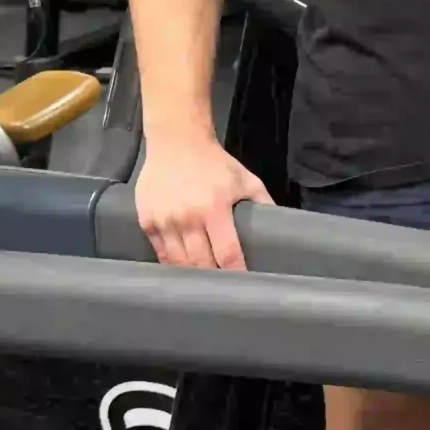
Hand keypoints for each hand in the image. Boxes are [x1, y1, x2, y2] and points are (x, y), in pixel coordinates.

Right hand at [135, 129, 272, 269]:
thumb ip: (263, 202)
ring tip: (203, 281)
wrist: (176, 142)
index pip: (227, 253)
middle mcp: (187, 218)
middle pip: (201, 263)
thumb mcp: (244, 179)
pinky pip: (161, 253)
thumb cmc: (214, 163)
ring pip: (179, 263)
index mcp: (215, 209)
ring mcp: (164, 221)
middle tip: (224, 286)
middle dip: (214, 278)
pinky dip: (172, 264)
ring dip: (192, 274)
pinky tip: (182, 268)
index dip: (236, 272)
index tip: (245, 283)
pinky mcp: (147, 221)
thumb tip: (282, 226)